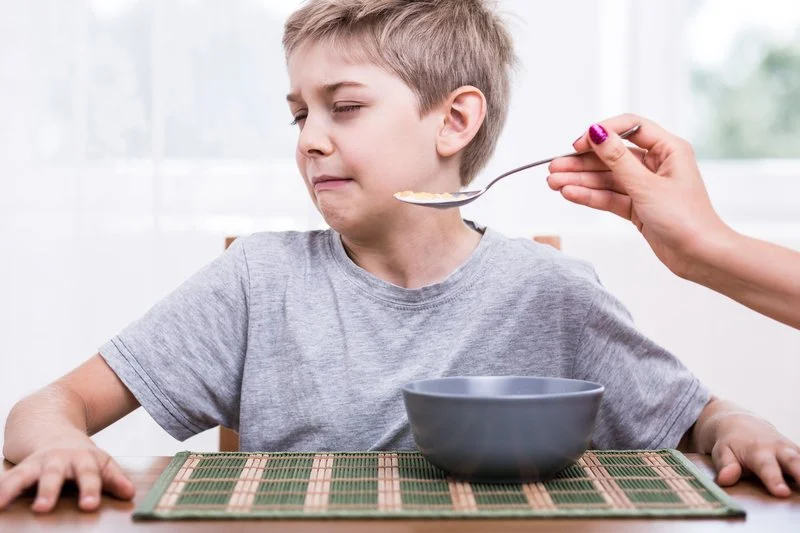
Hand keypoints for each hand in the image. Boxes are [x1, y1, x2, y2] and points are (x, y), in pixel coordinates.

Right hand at [0, 439, 134, 512]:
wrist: (54, 429)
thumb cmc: (82, 456)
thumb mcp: (101, 462)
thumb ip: (114, 478)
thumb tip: (129, 493)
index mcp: (83, 459)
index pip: (89, 475)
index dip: (90, 490)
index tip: (89, 506)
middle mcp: (58, 460)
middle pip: (54, 475)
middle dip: (48, 491)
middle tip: (43, 508)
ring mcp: (37, 463)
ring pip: (24, 475)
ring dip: (12, 489)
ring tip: (1, 504)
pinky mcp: (20, 468)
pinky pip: (7, 479)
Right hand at [547, 113, 731, 278]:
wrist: (701, 257)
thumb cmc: (687, 220)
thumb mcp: (647, 186)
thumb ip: (617, 159)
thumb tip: (597, 132)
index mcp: (668, 150)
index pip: (629, 128)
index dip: (602, 133)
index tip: (579, 145)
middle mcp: (656, 165)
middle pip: (611, 156)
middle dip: (582, 163)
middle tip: (555, 168)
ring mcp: (645, 187)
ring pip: (606, 178)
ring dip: (580, 181)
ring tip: (553, 183)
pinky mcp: (638, 207)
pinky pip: (609, 197)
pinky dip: (590, 196)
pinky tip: (569, 194)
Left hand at [709, 412, 799, 496]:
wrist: (739, 422)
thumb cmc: (730, 443)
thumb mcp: (721, 452)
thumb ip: (726, 466)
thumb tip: (725, 479)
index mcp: (757, 451)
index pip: (766, 467)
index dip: (774, 480)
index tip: (782, 493)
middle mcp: (778, 448)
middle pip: (794, 461)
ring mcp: (791, 449)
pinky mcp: (798, 452)